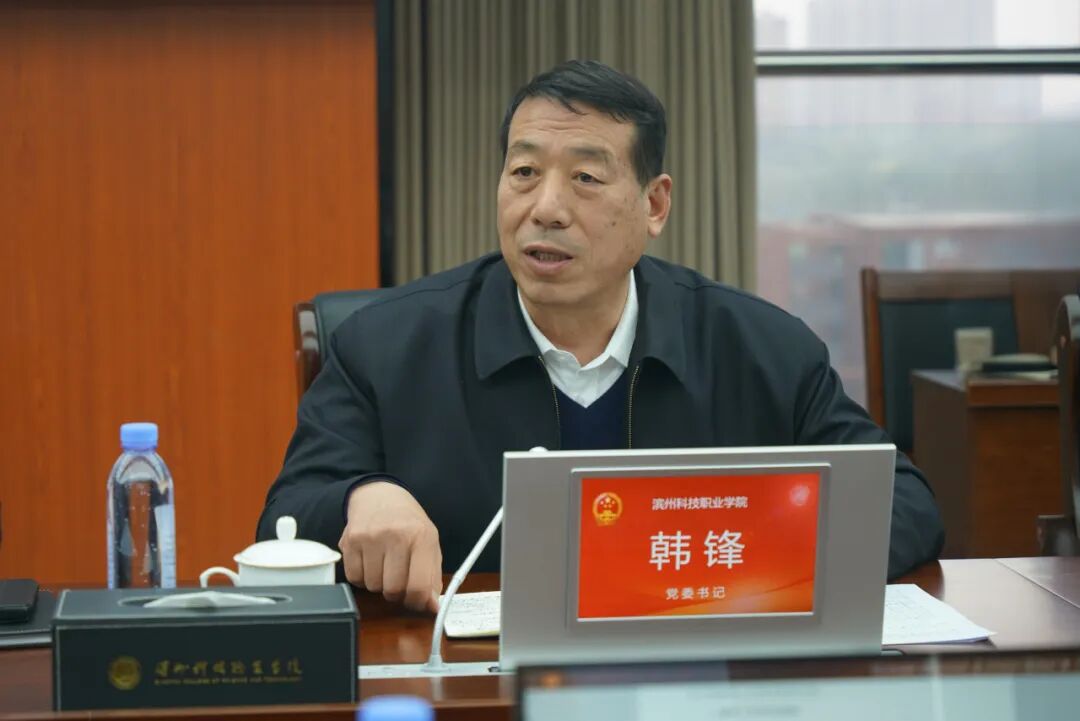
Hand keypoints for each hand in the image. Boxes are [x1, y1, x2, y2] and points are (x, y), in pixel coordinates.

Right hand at [339, 481, 441, 612]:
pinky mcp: (349, 541)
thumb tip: (432, 607)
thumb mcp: (430, 543)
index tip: (417, 600)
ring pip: (373, 587)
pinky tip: (370, 562)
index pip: (419, 586)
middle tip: (399, 579)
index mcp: (421, 536)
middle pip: (393, 590)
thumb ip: (432, 577)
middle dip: (397, 592)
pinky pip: (354, 579)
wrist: (379, 495)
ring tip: (384, 565)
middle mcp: (395, 535)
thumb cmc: (408, 523)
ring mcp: (369, 538)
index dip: (418, 601)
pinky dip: (363, 578)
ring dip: (379, 583)